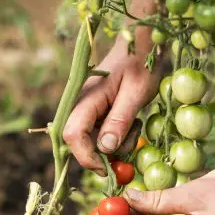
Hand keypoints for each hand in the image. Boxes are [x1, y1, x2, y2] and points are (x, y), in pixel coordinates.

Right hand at [62, 42, 162, 173]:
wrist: (140, 45)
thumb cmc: (140, 65)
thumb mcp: (136, 93)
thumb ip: (119, 120)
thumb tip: (106, 149)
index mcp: (87, 98)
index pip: (73, 136)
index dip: (88, 157)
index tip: (109, 169)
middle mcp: (80, 105)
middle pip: (80, 143)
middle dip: (104, 154)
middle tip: (130, 146)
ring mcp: (86, 109)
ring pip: (92, 142)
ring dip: (115, 144)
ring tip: (135, 126)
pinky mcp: (95, 112)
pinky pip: (99, 134)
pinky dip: (116, 136)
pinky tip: (131, 122)